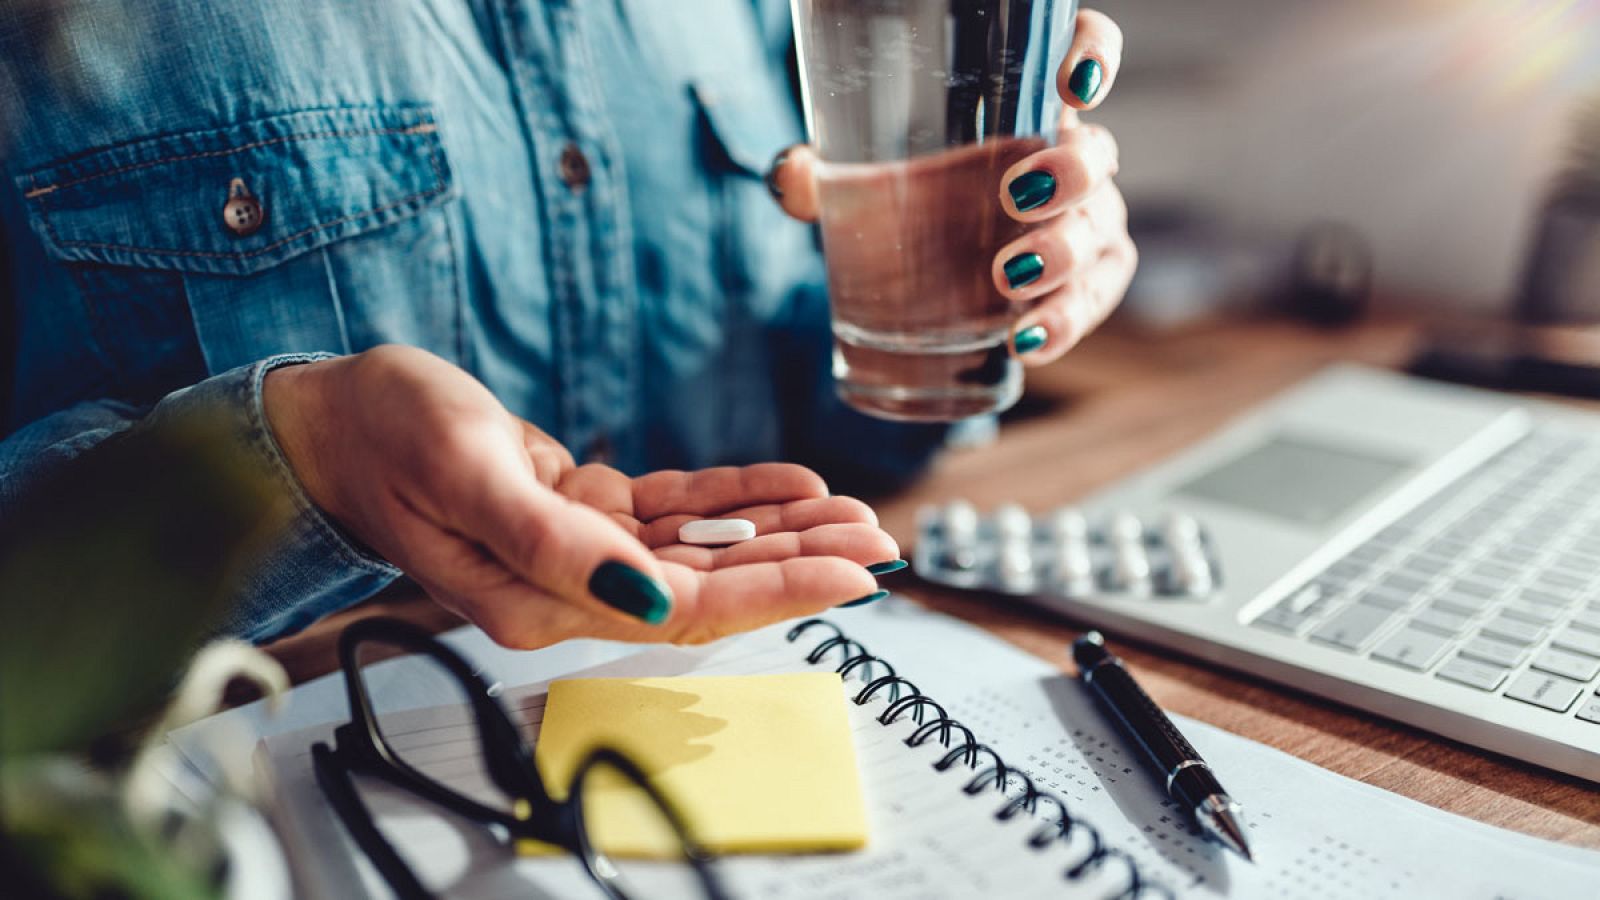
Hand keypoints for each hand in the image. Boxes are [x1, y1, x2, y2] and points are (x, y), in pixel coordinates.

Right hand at [263, 346, 896, 648]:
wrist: (336, 418)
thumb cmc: (387, 439)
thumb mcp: (470, 477)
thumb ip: (556, 546)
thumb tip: (648, 598)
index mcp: (544, 599)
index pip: (686, 609)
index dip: (778, 591)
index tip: (854, 574)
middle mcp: (571, 587)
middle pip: (711, 585)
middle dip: (802, 562)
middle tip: (882, 541)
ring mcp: (580, 551)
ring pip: (703, 549)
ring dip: (780, 529)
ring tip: (855, 513)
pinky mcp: (582, 512)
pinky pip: (674, 510)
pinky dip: (732, 497)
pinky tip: (786, 484)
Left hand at [771, 9, 1133, 365]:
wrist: (914, 271)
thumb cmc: (900, 195)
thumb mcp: (855, 178)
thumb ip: (822, 172)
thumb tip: (789, 174)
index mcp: (1023, 102)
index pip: (1081, 51)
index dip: (1094, 56)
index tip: (1070, 85)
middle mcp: (1066, 155)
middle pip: (1098, 150)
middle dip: (1073, 171)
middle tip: (1017, 194)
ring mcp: (1082, 220)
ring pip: (1101, 229)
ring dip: (1067, 255)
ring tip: (1011, 281)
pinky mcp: (1080, 283)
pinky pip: (1091, 299)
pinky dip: (1065, 322)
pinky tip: (1024, 340)